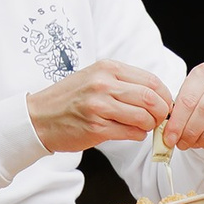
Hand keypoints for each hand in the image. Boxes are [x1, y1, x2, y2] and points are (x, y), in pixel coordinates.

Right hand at [28, 60, 172, 153]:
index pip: (151, 80)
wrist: (38, 117)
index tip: (165, 104)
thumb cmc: (69, 98)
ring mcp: (99, 106)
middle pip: (151, 98)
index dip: (164, 95)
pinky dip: (138, 135)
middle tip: (159, 119)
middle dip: (161, 112)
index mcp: (107, 68)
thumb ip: (123, 82)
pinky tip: (131, 133)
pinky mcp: (96, 128)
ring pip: (143, 117)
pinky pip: (131, 133)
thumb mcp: (95, 77)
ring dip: (149, 125)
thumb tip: (156, 95)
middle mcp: (104, 84)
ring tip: (143, 126)